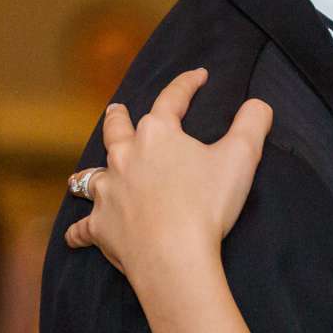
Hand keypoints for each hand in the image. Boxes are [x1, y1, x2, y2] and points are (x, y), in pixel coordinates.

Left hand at [63, 69, 273, 285]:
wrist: (174, 256)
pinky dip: (79, 232)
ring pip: (91, 175)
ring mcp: (108, 192)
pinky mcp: (100, 227)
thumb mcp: (242, 157)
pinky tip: (75, 236)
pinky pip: (83, 228)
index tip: (198, 76)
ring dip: (90, 173)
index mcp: (157, 134)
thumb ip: (252, 123)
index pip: (172, 98)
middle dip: (117, 117)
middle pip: (116, 129)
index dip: (187, 84)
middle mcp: (125, 156)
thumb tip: (258, 104)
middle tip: (116, 109)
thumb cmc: (206, 205)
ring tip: (85, 173)